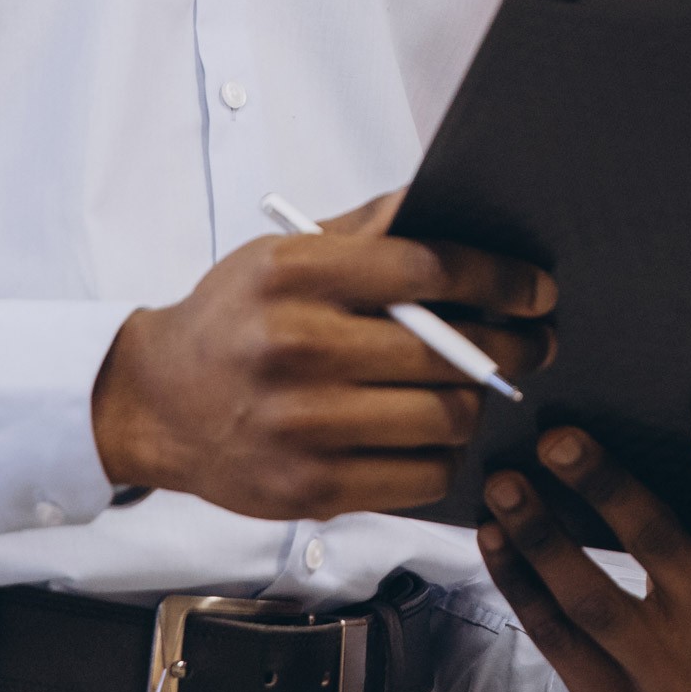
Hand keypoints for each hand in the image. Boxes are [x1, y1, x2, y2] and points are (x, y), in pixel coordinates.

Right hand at [91, 190, 552, 519]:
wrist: (155, 404)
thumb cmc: (230, 322)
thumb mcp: (281, 254)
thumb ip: (365, 230)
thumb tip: (443, 202)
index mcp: (295, 277)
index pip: (427, 269)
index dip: (498, 280)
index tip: (535, 291)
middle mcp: (298, 348)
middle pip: (447, 352)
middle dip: (510, 348)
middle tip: (532, 345)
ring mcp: (304, 425)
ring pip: (445, 418)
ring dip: (476, 405)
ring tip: (476, 391)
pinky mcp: (311, 489)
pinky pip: (421, 477)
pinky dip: (444, 457)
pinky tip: (435, 437)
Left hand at [476, 414, 690, 691]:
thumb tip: (675, 423)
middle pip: (658, 547)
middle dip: (604, 487)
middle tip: (555, 440)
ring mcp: (668, 680)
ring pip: (591, 599)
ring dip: (539, 535)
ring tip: (503, 486)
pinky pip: (554, 636)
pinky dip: (519, 583)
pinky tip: (495, 539)